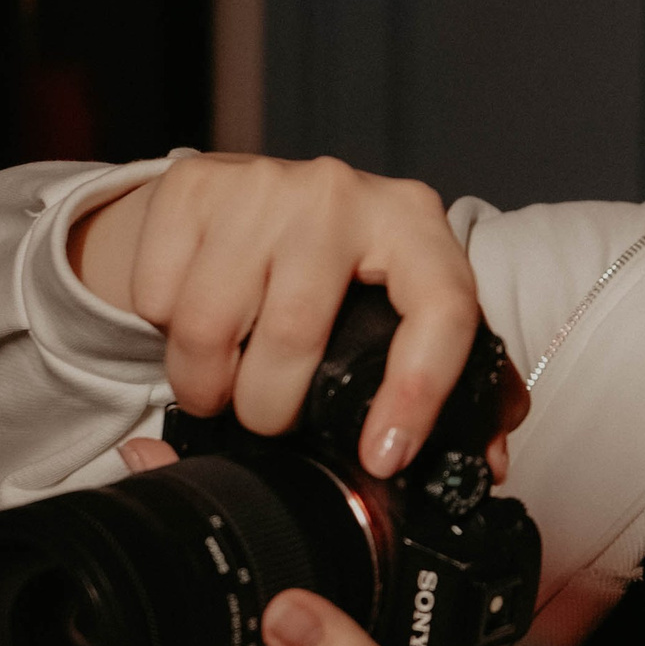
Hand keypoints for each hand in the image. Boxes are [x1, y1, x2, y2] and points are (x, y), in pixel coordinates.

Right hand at [70, 153, 527, 480]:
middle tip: (267, 422)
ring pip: (210, 325)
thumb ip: (455, 387)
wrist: (253, 199)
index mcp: (415, 226)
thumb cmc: (339, 272)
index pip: (441, 309)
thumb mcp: (403, 310)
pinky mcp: (193, 185)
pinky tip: (191, 322)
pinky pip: (158, 296)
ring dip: (205, 386)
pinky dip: (163, 332)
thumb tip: (486, 461)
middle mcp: (342, 193)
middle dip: (270, 411)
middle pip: (295, 335)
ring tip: (220, 389)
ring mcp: (262, 183)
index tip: (383, 457)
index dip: (416, 393)